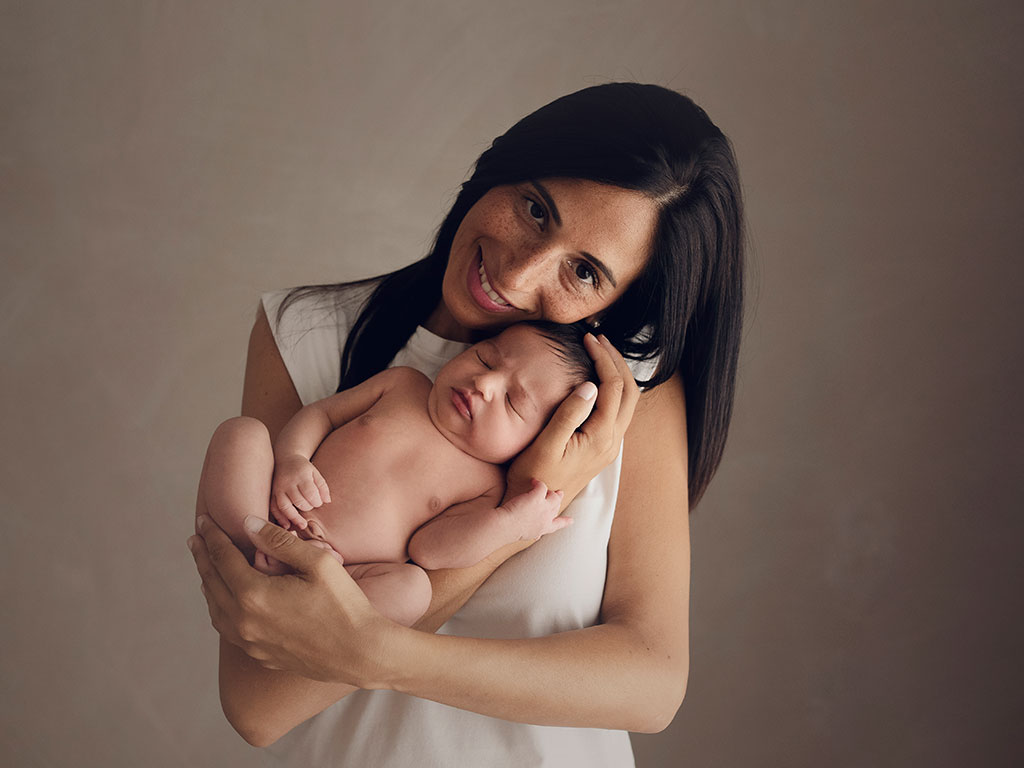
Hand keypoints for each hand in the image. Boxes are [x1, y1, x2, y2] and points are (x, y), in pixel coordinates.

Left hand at [188, 514, 393, 686]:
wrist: (359, 653)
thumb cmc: (344, 605)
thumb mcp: (318, 563)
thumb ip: (280, 542)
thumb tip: (249, 523)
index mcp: (254, 595)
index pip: (222, 558)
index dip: (212, 536)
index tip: (204, 520)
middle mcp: (244, 621)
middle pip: (212, 582)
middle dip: (203, 556)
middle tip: (196, 538)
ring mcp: (250, 642)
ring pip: (215, 609)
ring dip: (208, 583)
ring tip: (206, 567)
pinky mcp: (260, 654)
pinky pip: (228, 628)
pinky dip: (220, 608)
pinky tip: (226, 601)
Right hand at [271, 454, 330, 529]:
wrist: (285, 459)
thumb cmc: (303, 469)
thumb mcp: (315, 473)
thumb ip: (322, 486)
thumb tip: (327, 501)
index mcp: (301, 476)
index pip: (310, 493)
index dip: (316, 501)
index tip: (319, 502)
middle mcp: (288, 482)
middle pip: (298, 501)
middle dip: (307, 508)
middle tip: (311, 507)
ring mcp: (278, 489)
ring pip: (285, 506)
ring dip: (294, 518)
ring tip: (303, 526)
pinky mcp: (272, 494)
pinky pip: (274, 508)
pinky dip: (280, 518)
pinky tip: (287, 526)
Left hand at [500, 479, 569, 541]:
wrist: (507, 527)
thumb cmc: (511, 531)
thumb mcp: (527, 536)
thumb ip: (533, 534)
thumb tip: (536, 536)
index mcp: (544, 528)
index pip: (557, 525)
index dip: (565, 522)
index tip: (571, 520)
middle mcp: (546, 518)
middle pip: (557, 506)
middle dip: (558, 499)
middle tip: (560, 493)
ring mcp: (543, 506)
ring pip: (553, 496)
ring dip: (550, 491)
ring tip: (544, 486)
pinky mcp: (537, 497)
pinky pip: (542, 486)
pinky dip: (538, 482)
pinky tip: (533, 481)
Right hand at [507, 334, 640, 506]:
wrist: (533, 508)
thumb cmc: (533, 477)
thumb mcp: (545, 445)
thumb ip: (569, 414)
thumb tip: (590, 385)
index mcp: (600, 437)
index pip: (612, 387)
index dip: (603, 358)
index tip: (589, 339)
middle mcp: (612, 442)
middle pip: (629, 392)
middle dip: (617, 361)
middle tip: (599, 339)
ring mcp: (609, 447)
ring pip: (627, 402)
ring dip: (618, 375)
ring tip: (599, 353)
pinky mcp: (602, 449)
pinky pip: (618, 412)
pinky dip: (613, 389)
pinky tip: (595, 380)